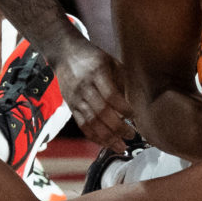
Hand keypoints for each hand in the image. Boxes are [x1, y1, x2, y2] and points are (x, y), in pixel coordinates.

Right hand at [51, 30, 135, 148]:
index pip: (110, 94)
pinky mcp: (71, 106)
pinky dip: (94, 137)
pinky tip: (106, 143)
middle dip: (117, 127)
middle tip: (131, 135)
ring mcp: (76, 98)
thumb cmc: (92, 57)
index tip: (134, 115)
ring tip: (121, 147)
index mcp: (97, 73)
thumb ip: (122, 79)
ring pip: (91, 122)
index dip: (122, 108)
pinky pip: (82, 125)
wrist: (64, 53)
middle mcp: (85, 87)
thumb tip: (136, 100)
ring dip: (107, 137)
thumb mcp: (110, 61)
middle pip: (100, 112)